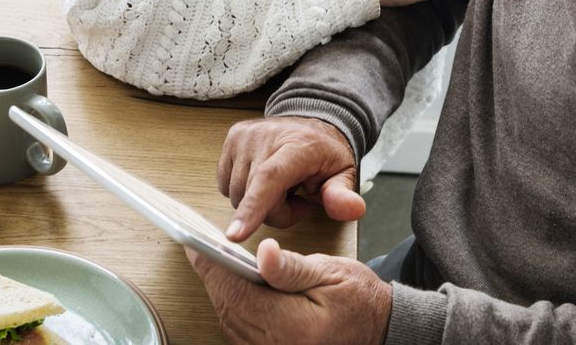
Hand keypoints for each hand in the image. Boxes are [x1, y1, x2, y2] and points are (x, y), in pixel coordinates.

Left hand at [188, 239, 392, 344]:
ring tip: (212, 262)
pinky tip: (234, 287)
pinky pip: (240, 332)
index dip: (213, 266)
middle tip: (199, 247)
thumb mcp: (330, 273)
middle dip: (213, 276)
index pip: (237, 294)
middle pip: (229, 308)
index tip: (196, 244)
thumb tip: (263, 253)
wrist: (379, 330)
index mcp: (293, 327)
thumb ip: (291, 267)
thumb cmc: (359, 301)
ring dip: (221, 291)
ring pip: (230, 321)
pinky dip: (234, 307)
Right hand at [219, 117, 362, 240]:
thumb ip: (343, 195)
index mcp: (297, 145)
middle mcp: (265, 136)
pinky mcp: (231, 139)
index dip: (252, 209)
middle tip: (297, 200)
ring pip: (236, 194)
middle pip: (253, 195)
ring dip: (257, 204)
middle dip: (274, 212)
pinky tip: (264, 181)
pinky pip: (226, 185)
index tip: (235, 236)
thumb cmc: (325, 153)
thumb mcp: (344, 174)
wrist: (312, 123)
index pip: (269, 178)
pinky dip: (244, 192)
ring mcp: (244, 136)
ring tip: (282, 188)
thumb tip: (353, 210)